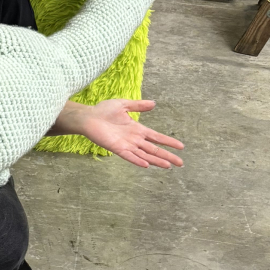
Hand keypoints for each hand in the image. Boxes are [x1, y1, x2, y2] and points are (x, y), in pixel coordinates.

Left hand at [57, 98, 183, 168]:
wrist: (88, 117)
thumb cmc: (104, 111)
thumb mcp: (123, 104)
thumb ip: (138, 105)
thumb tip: (154, 103)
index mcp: (137, 129)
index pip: (156, 137)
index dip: (168, 142)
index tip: (181, 146)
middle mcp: (134, 139)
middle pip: (154, 149)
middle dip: (167, 155)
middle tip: (181, 163)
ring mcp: (127, 145)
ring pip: (145, 155)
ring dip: (156, 160)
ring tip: (168, 166)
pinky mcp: (117, 149)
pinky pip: (130, 157)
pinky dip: (138, 161)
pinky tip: (147, 165)